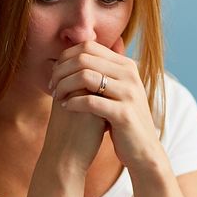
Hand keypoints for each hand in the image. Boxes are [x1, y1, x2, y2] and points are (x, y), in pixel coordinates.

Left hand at [49, 39, 164, 172]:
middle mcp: (129, 75)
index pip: (89, 46)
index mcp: (126, 65)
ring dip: (65, 86)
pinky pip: (90, 101)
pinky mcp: (123, 114)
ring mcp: (128, 93)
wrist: (143, 150)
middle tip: (52, 86)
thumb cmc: (122, 120)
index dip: (66, 57)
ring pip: (85, 76)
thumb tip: (74, 56)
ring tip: (58, 96)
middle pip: (84, 58)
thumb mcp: (116, 91)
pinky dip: (74, 103)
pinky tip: (66, 107)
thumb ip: (101, 72)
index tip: (56, 73)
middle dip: (62, 71)